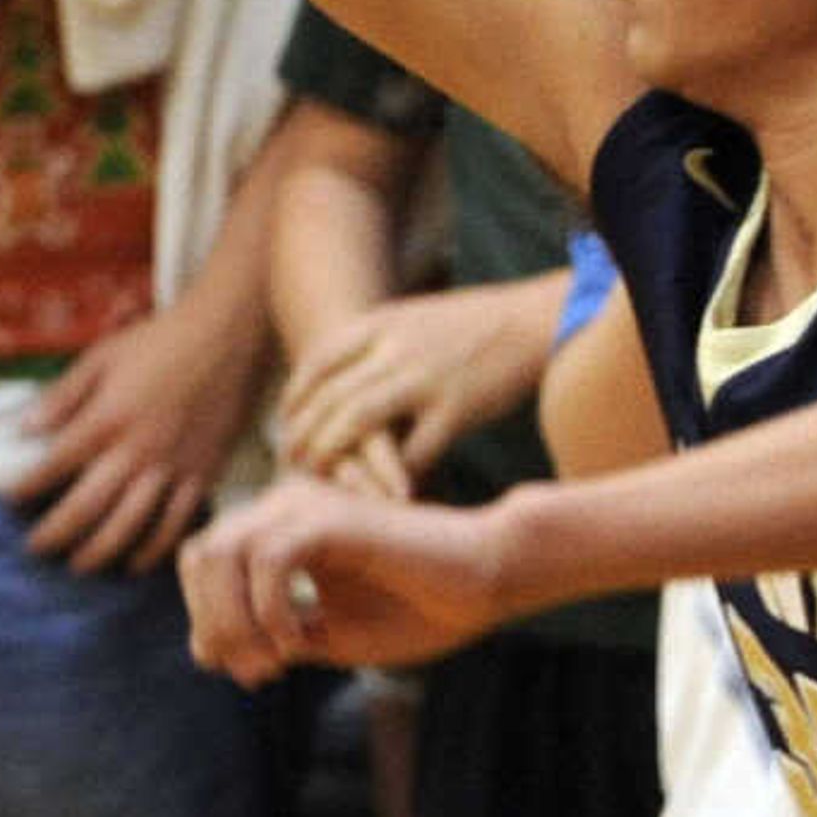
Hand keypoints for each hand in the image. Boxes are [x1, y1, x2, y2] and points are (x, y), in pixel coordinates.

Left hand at [12, 299, 261, 574]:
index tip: (11, 502)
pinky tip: (134, 563)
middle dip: (56, 534)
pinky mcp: (202, 476)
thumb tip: (24, 429)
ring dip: (100, 552)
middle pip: (87, 506)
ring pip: (130, 525)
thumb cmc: (159, 343)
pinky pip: (175, 524)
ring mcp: (172, 467)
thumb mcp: (101, 357)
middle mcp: (136, 450)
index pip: (55, 465)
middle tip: (36, 548)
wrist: (226, 337)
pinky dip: (154, 550)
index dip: (28, 488)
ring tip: (77, 565)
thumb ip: (63, 396)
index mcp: (106, 418)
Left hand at [179, 475, 522, 684]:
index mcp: (279, 527)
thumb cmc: (419, 607)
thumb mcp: (330, 635)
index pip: (200, 562)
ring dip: (234, 620)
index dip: (207, 620)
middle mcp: (282, 506)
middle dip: (214, 623)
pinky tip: (295, 642)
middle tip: (257, 673)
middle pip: (199, 556)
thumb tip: (204, 651)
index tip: (247, 672)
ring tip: (274, 662)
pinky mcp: (331, 518)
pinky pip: (268, 558)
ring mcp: (303, 505)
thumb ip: (271, 637)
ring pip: (221, 553)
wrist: (487, 578)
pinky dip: (268, 607)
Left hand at [274, 277, 558, 489]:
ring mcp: (423, 378)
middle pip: (327, 397)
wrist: (530, 319)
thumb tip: (329, 380)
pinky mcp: (455, 409)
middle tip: (291, 466)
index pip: (315, 363)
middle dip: (302, 436)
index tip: (286, 426)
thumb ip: (370, 346)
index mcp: (377, 324)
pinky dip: (392, 477)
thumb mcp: (408, 320)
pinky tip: (381, 497)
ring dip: (330, 457)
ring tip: (319, 484)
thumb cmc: (469, 325)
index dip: (293, 399)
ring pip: (355, 422)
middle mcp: (392, 348)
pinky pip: (412, 451)